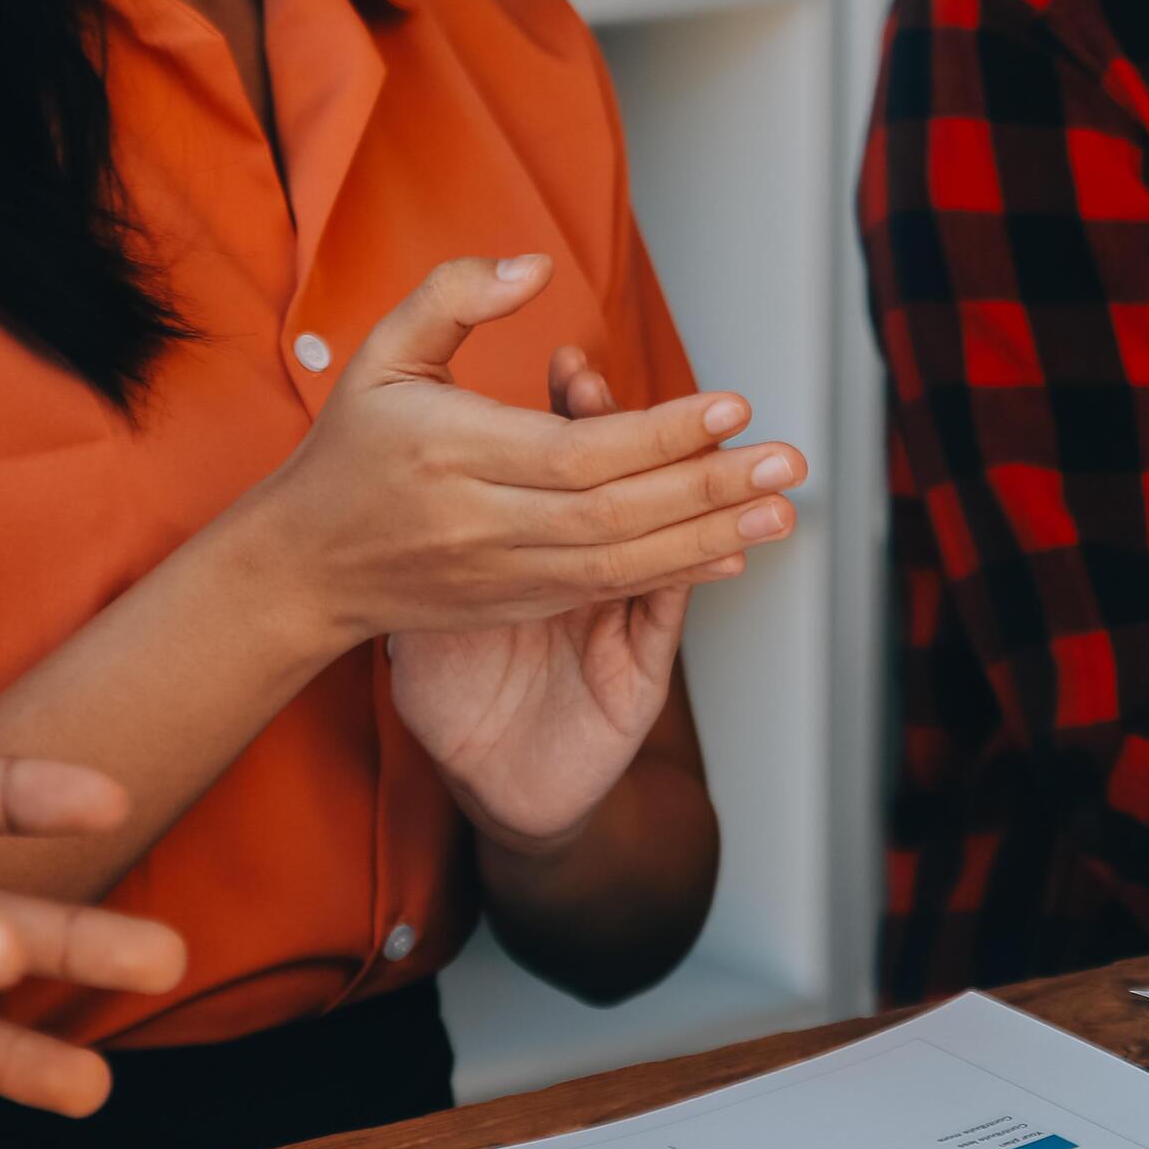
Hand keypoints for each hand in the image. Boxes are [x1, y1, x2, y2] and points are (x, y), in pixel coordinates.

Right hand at [246, 255, 798, 650]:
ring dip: (710, 538)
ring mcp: (502, 573)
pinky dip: (674, 575)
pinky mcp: (517, 603)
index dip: (661, 433)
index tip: (731, 405)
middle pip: (614, 511)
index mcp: (451, 451)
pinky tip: (732, 553)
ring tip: (781, 511)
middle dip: (710, 488)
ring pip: (621, 561)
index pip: (577, 450)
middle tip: (788, 463)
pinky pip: (608, 591)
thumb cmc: (351, 448)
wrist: (304, 568)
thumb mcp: (381, 352)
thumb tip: (537, 268)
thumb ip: (453, 296)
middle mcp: (482, 522)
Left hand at [387, 349, 795, 849]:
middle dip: (641, 435)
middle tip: (624, 378)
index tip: (569, 368)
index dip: (577, 417)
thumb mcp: (420, 614)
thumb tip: (420, 468)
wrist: (483, 781)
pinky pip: (668, 615)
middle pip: (629, 492)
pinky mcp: (638, 673)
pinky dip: (696, 575)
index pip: (569, 467)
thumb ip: (426, 541)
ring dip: (696, 493)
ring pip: (664, 544)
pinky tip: (728, 544)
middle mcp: (583, 574)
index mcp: (532, 551)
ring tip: (714, 439)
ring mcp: (617, 622)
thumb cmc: (452, 691)